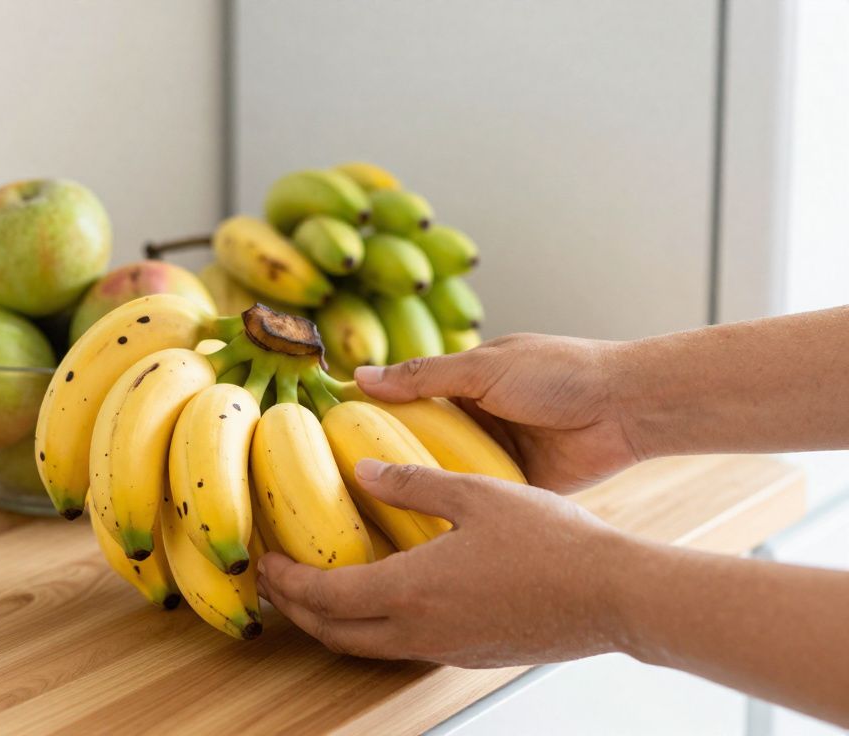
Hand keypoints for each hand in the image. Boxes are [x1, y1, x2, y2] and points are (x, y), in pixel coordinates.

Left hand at [256, 458, 630, 666]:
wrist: (613, 595)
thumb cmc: (552, 543)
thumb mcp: (477, 494)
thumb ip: (414, 483)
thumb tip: (364, 471)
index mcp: (411, 590)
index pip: (324, 595)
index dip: (287, 581)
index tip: (265, 562)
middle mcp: (420, 631)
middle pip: (334, 633)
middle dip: (297, 610)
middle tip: (278, 582)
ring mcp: (445, 649)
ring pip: (366, 646)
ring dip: (332, 623)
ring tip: (318, 591)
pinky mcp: (469, 654)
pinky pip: (401, 647)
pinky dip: (372, 628)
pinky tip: (383, 599)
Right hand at [355, 333, 640, 491]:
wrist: (628, 409)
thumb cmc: (560, 374)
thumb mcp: (484, 368)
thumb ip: (424, 375)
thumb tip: (359, 377)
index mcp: (464, 385)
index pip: (403, 402)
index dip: (369, 420)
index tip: (327, 441)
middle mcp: (474, 422)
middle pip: (418, 445)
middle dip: (387, 465)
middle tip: (341, 490)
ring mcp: (494, 457)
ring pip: (444, 478)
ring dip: (419, 493)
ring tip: (370, 519)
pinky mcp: (517, 488)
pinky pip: (477, 503)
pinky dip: (455, 514)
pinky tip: (420, 535)